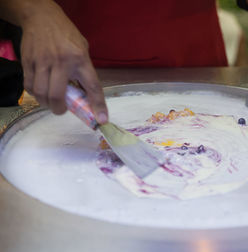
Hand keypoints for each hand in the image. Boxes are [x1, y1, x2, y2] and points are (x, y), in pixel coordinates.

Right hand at [20, 0, 107, 122]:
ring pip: (41, 93)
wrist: (42, 17)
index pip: (92, 87)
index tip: (101, 120)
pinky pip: (29, 85)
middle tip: (61, 110)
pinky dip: (35, 94)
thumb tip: (85, 95)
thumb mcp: (83, 50)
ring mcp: (43, 61)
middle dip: (59, 109)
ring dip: (46, 103)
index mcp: (81, 59)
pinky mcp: (28, 61)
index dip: (98, 105)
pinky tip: (40, 92)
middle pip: (57, 95)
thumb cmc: (67, 35)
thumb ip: (84, 71)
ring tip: (50, 103)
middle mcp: (62, 61)